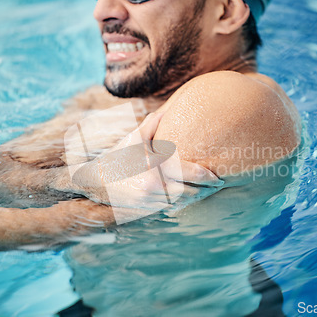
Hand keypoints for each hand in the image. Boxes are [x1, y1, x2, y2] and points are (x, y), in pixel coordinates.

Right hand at [65, 112, 223, 221]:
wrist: (96, 182)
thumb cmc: (119, 155)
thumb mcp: (135, 137)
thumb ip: (154, 122)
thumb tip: (172, 108)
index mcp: (152, 166)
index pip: (188, 173)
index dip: (206, 176)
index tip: (217, 175)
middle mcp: (152, 186)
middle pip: (189, 191)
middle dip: (207, 189)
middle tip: (220, 184)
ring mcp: (149, 200)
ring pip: (182, 202)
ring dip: (199, 198)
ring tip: (211, 192)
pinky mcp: (147, 209)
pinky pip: (172, 208)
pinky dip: (185, 204)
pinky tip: (194, 198)